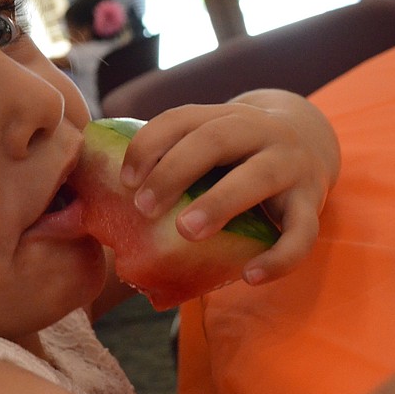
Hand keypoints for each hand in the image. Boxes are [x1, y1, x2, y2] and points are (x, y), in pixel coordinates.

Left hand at [119, 89, 339, 285]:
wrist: (310, 140)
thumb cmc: (234, 156)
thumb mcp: (205, 145)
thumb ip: (161, 165)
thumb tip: (81, 212)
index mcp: (222, 116)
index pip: (180, 119)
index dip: (148, 145)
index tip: (125, 179)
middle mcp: (259, 131)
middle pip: (215, 139)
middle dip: (175, 171)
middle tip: (144, 208)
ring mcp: (291, 163)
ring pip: (259, 177)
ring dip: (220, 202)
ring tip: (186, 231)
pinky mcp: (313, 202)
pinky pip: (302, 232)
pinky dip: (279, 257)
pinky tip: (250, 277)